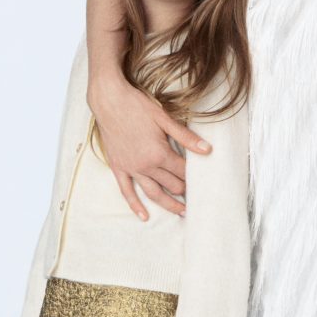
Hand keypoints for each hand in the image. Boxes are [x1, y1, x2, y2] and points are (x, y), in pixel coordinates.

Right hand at [91, 75, 206, 220]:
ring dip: (169, 205)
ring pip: (153, 193)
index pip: (183, 171)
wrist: (108, 100)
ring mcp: (131, 169)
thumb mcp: (164, 119)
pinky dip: (135, 206)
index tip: (204, 180)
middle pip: (172, 185)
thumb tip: (207, 149)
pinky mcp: (118, 168)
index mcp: (159, 153)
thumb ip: (186, 137)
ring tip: (182, 212)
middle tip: (197, 195)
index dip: (195, 176)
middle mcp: (145, 166)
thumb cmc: (136, 105)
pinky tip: (144, 216)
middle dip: (185, 190)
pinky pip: (127, 191)